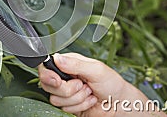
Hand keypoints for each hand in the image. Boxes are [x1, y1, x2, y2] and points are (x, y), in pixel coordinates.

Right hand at [38, 53, 155, 116]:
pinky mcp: (69, 105)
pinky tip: (88, 101)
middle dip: (67, 89)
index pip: (47, 66)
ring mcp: (66, 92)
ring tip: (88, 92)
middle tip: (82, 85)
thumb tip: (57, 58)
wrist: (119, 103)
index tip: (57, 80)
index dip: (48, 75)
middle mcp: (65, 77)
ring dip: (76, 98)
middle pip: (48, 84)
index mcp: (69, 63)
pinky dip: (79, 106)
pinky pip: (64, 108)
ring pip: (56, 99)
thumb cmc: (112, 83)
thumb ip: (75, 64)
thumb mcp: (95, 69)